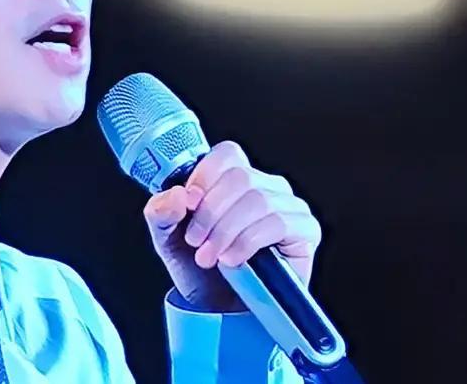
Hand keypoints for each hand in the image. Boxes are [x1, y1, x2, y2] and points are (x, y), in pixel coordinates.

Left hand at [142, 140, 321, 311]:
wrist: (219, 311)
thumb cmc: (200, 270)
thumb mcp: (168, 238)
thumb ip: (161, 212)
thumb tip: (177, 196)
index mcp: (234, 179)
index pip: (227, 154)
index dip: (205, 175)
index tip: (188, 204)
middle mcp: (266, 186)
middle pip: (240, 177)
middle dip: (211, 212)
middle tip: (196, 241)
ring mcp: (289, 206)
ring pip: (258, 200)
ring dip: (226, 231)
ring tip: (211, 256)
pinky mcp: (305, 230)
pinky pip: (278, 223)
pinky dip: (248, 242)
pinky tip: (233, 260)